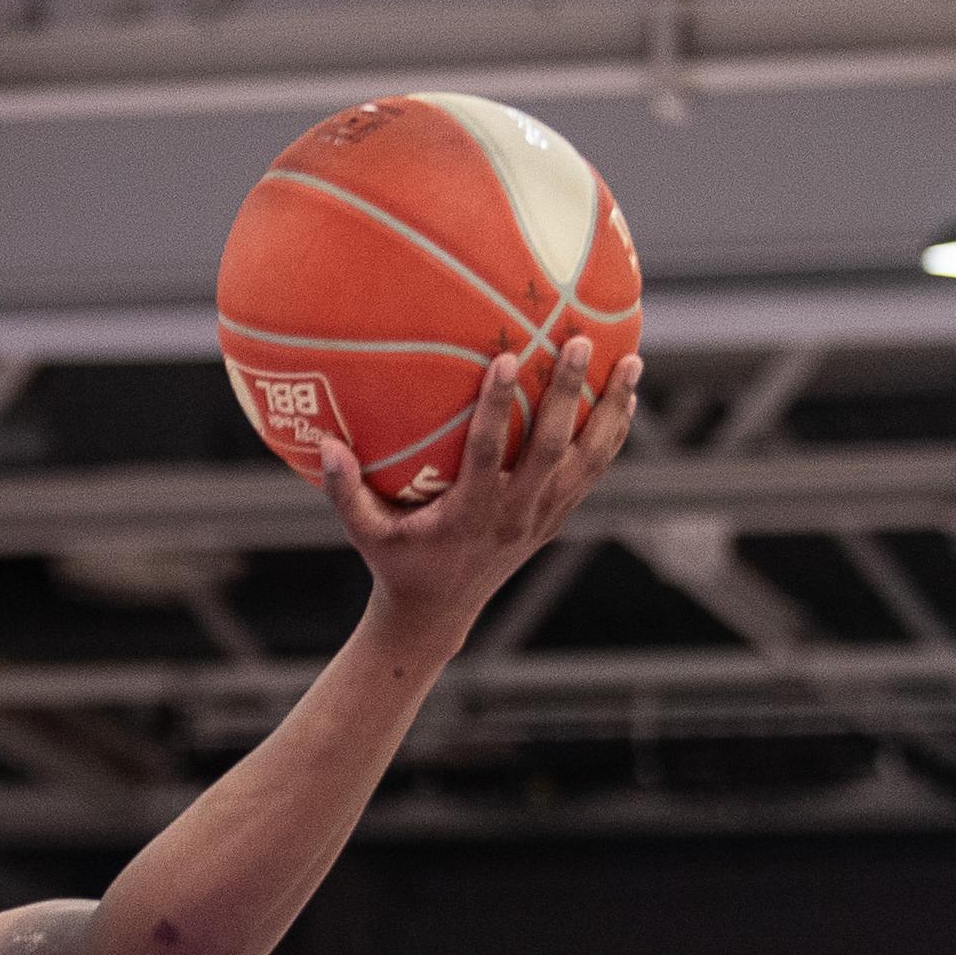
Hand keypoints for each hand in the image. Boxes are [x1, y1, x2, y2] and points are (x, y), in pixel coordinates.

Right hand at [321, 336, 642, 650]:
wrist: (438, 613)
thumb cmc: (397, 562)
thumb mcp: (366, 531)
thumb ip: (345, 491)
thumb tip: (324, 442)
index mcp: (470, 515)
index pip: (489, 454)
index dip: (498, 407)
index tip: (506, 359)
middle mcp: (515, 515)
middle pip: (553, 449)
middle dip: (569, 394)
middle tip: (578, 341)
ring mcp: (543, 518)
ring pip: (588, 459)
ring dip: (611, 410)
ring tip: (631, 361)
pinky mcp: (557, 518)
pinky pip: (594, 471)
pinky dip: (612, 434)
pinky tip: (624, 398)